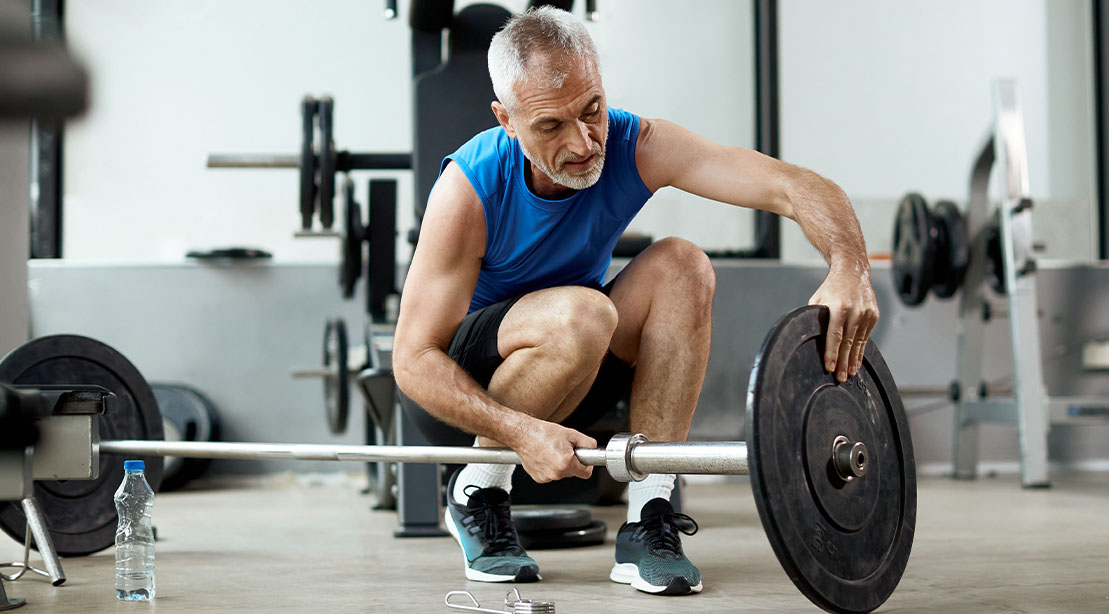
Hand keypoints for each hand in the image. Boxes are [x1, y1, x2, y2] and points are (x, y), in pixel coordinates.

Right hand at [512, 420, 596, 483]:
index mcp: (566, 463)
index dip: (586, 465)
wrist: (523, 434)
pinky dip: (550, 467)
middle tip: (564, 449)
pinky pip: (551, 475)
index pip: (586, 473)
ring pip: (562, 474)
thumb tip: (594, 450)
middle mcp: (556, 473)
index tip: (582, 458)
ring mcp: (546, 477)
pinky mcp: (539, 478)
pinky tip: (545, 457)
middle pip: (573, 473)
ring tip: (553, 451)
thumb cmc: (543, 433)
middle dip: (572, 462)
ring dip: (561, 465)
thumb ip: (588, 443)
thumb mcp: (571, 433)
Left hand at [808, 264, 878, 382]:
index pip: (835, 335)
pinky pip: (866, 337)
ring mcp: (866, 313)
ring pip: (859, 342)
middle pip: (848, 342)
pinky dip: (861, 350)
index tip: (830, 367)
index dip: (832, 353)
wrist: (853, 272)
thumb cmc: (832, 287)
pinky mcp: (874, 316)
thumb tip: (809, 335)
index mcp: (838, 307)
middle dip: (843, 362)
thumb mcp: (818, 299)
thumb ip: (816, 317)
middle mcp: (855, 311)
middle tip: (840, 378)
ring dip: (853, 359)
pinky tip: (856, 361)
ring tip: (849, 374)